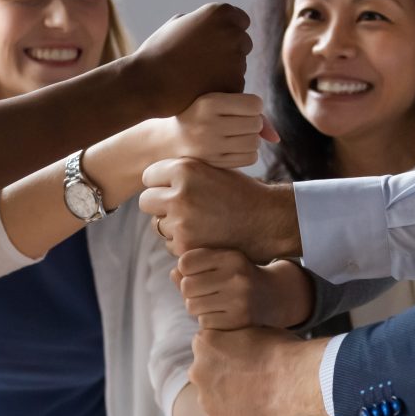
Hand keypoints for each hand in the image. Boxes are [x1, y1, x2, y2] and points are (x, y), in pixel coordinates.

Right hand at [129, 4, 252, 114]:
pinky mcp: (235, 84)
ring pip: (240, 66)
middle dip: (231, 51)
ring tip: (199, 77)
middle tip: (207, 63)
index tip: (214, 44)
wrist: (149, 83)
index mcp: (221, 13)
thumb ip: (201, 21)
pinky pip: (236, 85)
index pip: (241, 20)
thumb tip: (214, 24)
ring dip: (227, 71)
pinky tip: (202, 89)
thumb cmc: (158, 52)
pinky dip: (223, 88)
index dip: (228, 32)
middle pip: (244, 43)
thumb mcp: (177, 24)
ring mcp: (237, 60)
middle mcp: (233, 33)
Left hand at [139, 158, 299, 260]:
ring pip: (157, 225)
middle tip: (182, 209)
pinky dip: (183, 244)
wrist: (268, 221)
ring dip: (172, 226)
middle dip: (160, 205)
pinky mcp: (186, 246)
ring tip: (200, 222)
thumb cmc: (240, 192)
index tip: (175, 189)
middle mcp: (180, 194)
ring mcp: (181, 223)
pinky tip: (205, 237)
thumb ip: (183, 171)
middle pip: (146, 201)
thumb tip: (151, 177)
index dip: (162, 183)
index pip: (149, 176)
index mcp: (184, 169)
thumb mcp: (212, 169)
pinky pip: (170, 245)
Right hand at [146, 93, 278, 170]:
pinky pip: (250, 158)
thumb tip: (276, 138)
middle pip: (256, 124)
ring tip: (237, 135)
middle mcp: (208, 125)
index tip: (242, 108)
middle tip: (240, 123)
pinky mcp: (214, 164)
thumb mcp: (217, 103)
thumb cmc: (201, 116)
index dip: (254, 107)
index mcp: (209, 103)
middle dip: (253, 123)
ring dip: (252, 139)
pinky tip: (235, 148)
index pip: (254, 105)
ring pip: (254, 143)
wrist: (170, 141)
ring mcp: (210, 147)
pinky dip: (248, 153)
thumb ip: (250, 112)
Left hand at [172, 249, 313, 329]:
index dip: (185, 269)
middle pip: (186, 286)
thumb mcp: (221, 263)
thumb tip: (174, 273)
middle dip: (188, 290)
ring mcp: (239, 300)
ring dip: (196, 306)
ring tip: (210, 302)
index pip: (186, 262)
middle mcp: (236, 276)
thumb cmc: (238, 276)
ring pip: (192, 306)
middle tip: (201, 291)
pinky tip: (220, 314)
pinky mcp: (239, 321)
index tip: (195, 272)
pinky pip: (204, 322)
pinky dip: (207, 319)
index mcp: (230, 256)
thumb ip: (196, 265)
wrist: (273, 296)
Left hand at [190, 327, 328, 415]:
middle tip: (252, 379)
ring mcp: (208, 402)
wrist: (301, 380)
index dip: (227, 354)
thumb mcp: (252, 328)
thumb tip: (234, 337)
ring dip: (232, 400)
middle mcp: (197, 372)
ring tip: (259, 396)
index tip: (245, 358)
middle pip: (207, 376)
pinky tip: (262, 412)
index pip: (207, 349)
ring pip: (216, 402)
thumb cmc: (284, 349)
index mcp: (203, 343)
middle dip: (224, 378)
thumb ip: (233, 334)